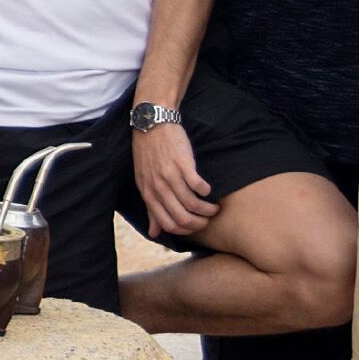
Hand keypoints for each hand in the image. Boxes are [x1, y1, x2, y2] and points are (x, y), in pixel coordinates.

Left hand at [133, 120, 216, 239]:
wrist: (152, 126)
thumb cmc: (148, 155)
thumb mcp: (144, 183)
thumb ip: (150, 209)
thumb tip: (154, 234)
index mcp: (148, 194)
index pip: (168, 224)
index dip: (186, 230)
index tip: (196, 227)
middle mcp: (158, 188)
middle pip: (183, 218)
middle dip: (200, 223)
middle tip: (209, 219)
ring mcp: (170, 176)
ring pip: (193, 204)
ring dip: (208, 210)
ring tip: (215, 207)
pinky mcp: (182, 164)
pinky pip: (198, 186)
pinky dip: (206, 191)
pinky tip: (209, 189)